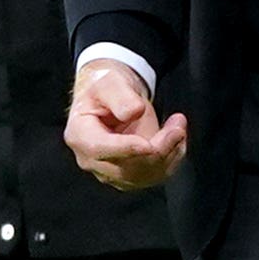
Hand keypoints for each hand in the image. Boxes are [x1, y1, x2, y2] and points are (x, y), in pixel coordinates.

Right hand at [64, 58, 186, 190]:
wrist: (111, 100)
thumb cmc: (106, 90)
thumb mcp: (110, 82)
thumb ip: (120, 96)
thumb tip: (133, 112)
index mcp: (80, 135)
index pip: (100, 149)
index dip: (125, 149)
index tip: (149, 144)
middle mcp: (92, 161)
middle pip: (125, 168)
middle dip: (157, 148)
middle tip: (178, 124)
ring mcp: (111, 173)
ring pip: (144, 176)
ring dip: (169, 153)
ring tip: (178, 125)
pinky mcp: (130, 177)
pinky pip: (154, 176)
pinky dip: (171, 159)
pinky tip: (176, 138)